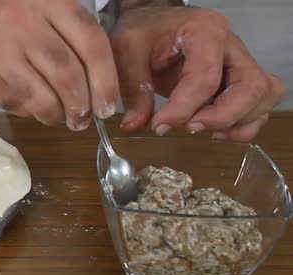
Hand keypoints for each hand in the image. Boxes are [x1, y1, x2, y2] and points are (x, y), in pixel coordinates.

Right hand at [0, 0, 119, 130]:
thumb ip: (63, 22)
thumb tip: (97, 69)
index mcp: (45, 1)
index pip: (91, 44)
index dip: (107, 80)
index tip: (109, 103)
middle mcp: (23, 25)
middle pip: (69, 76)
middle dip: (83, 104)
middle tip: (86, 117)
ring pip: (42, 96)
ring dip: (58, 114)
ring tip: (62, 118)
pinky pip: (14, 103)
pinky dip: (29, 111)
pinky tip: (33, 108)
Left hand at [113, 6, 285, 140]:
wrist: (154, 24)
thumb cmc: (145, 31)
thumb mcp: (127, 49)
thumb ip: (132, 86)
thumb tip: (134, 124)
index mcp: (205, 31)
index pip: (206, 76)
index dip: (184, 107)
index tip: (159, 125)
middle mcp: (231, 46)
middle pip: (251, 87)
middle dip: (221, 117)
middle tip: (189, 128)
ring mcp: (240, 62)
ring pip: (264, 96)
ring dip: (237, 122)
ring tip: (201, 129)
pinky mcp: (239, 79)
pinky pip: (259, 105)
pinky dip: (243, 125)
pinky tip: (213, 131)